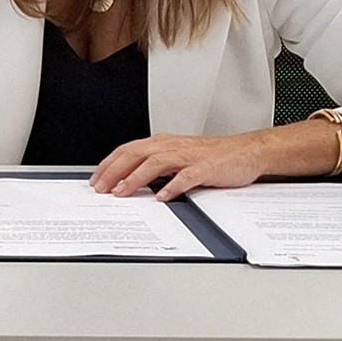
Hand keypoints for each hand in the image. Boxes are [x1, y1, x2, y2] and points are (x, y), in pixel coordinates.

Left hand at [90, 131, 273, 200]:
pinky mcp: (205, 168)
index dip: (109, 164)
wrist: (246, 151)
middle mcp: (172, 146)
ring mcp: (188, 156)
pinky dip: (172, 186)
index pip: (129, 150)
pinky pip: (186, 177)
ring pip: (155, 163)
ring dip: (135, 178)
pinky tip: (162, 197)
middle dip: (114, 171)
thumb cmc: (212, 156)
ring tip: (122, 192)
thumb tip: (130, 181)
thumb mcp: (179, 157)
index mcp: (163, 143)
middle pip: (136, 154)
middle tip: (100, 188)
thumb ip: (157, 166)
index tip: (96, 179)